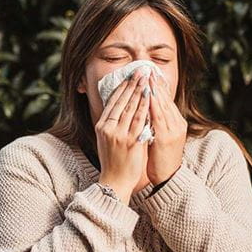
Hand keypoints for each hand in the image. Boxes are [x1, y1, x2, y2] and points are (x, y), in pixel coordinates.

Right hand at [96, 69, 150, 203]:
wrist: (115, 181)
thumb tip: (119, 108)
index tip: (129, 75)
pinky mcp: (130, 141)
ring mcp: (119, 134)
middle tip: (140, 70)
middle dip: (132, 84)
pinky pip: (139, 120)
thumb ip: (112, 124)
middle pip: (121, 101)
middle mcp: (108, 128)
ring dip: (139, 91)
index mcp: (102, 126)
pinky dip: (144, 106)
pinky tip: (149, 96)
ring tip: (146, 78)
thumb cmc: (113, 161)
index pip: (112, 101)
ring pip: (130, 108)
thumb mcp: (107, 139)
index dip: (121, 87)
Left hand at [146, 71, 186, 184]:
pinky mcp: (167, 137)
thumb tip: (145, 110)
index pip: (167, 100)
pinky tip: (148, 96)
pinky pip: (159, 117)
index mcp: (176, 123)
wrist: (168, 178)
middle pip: (166, 99)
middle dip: (156, 83)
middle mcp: (177, 124)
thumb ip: (156, 123)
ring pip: (163, 105)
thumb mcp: (160, 137)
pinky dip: (154, 105)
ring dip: (155, 90)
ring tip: (147, 77)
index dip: (159, 86)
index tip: (151, 73)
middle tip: (148, 68)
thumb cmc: (161, 159)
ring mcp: (173, 130)